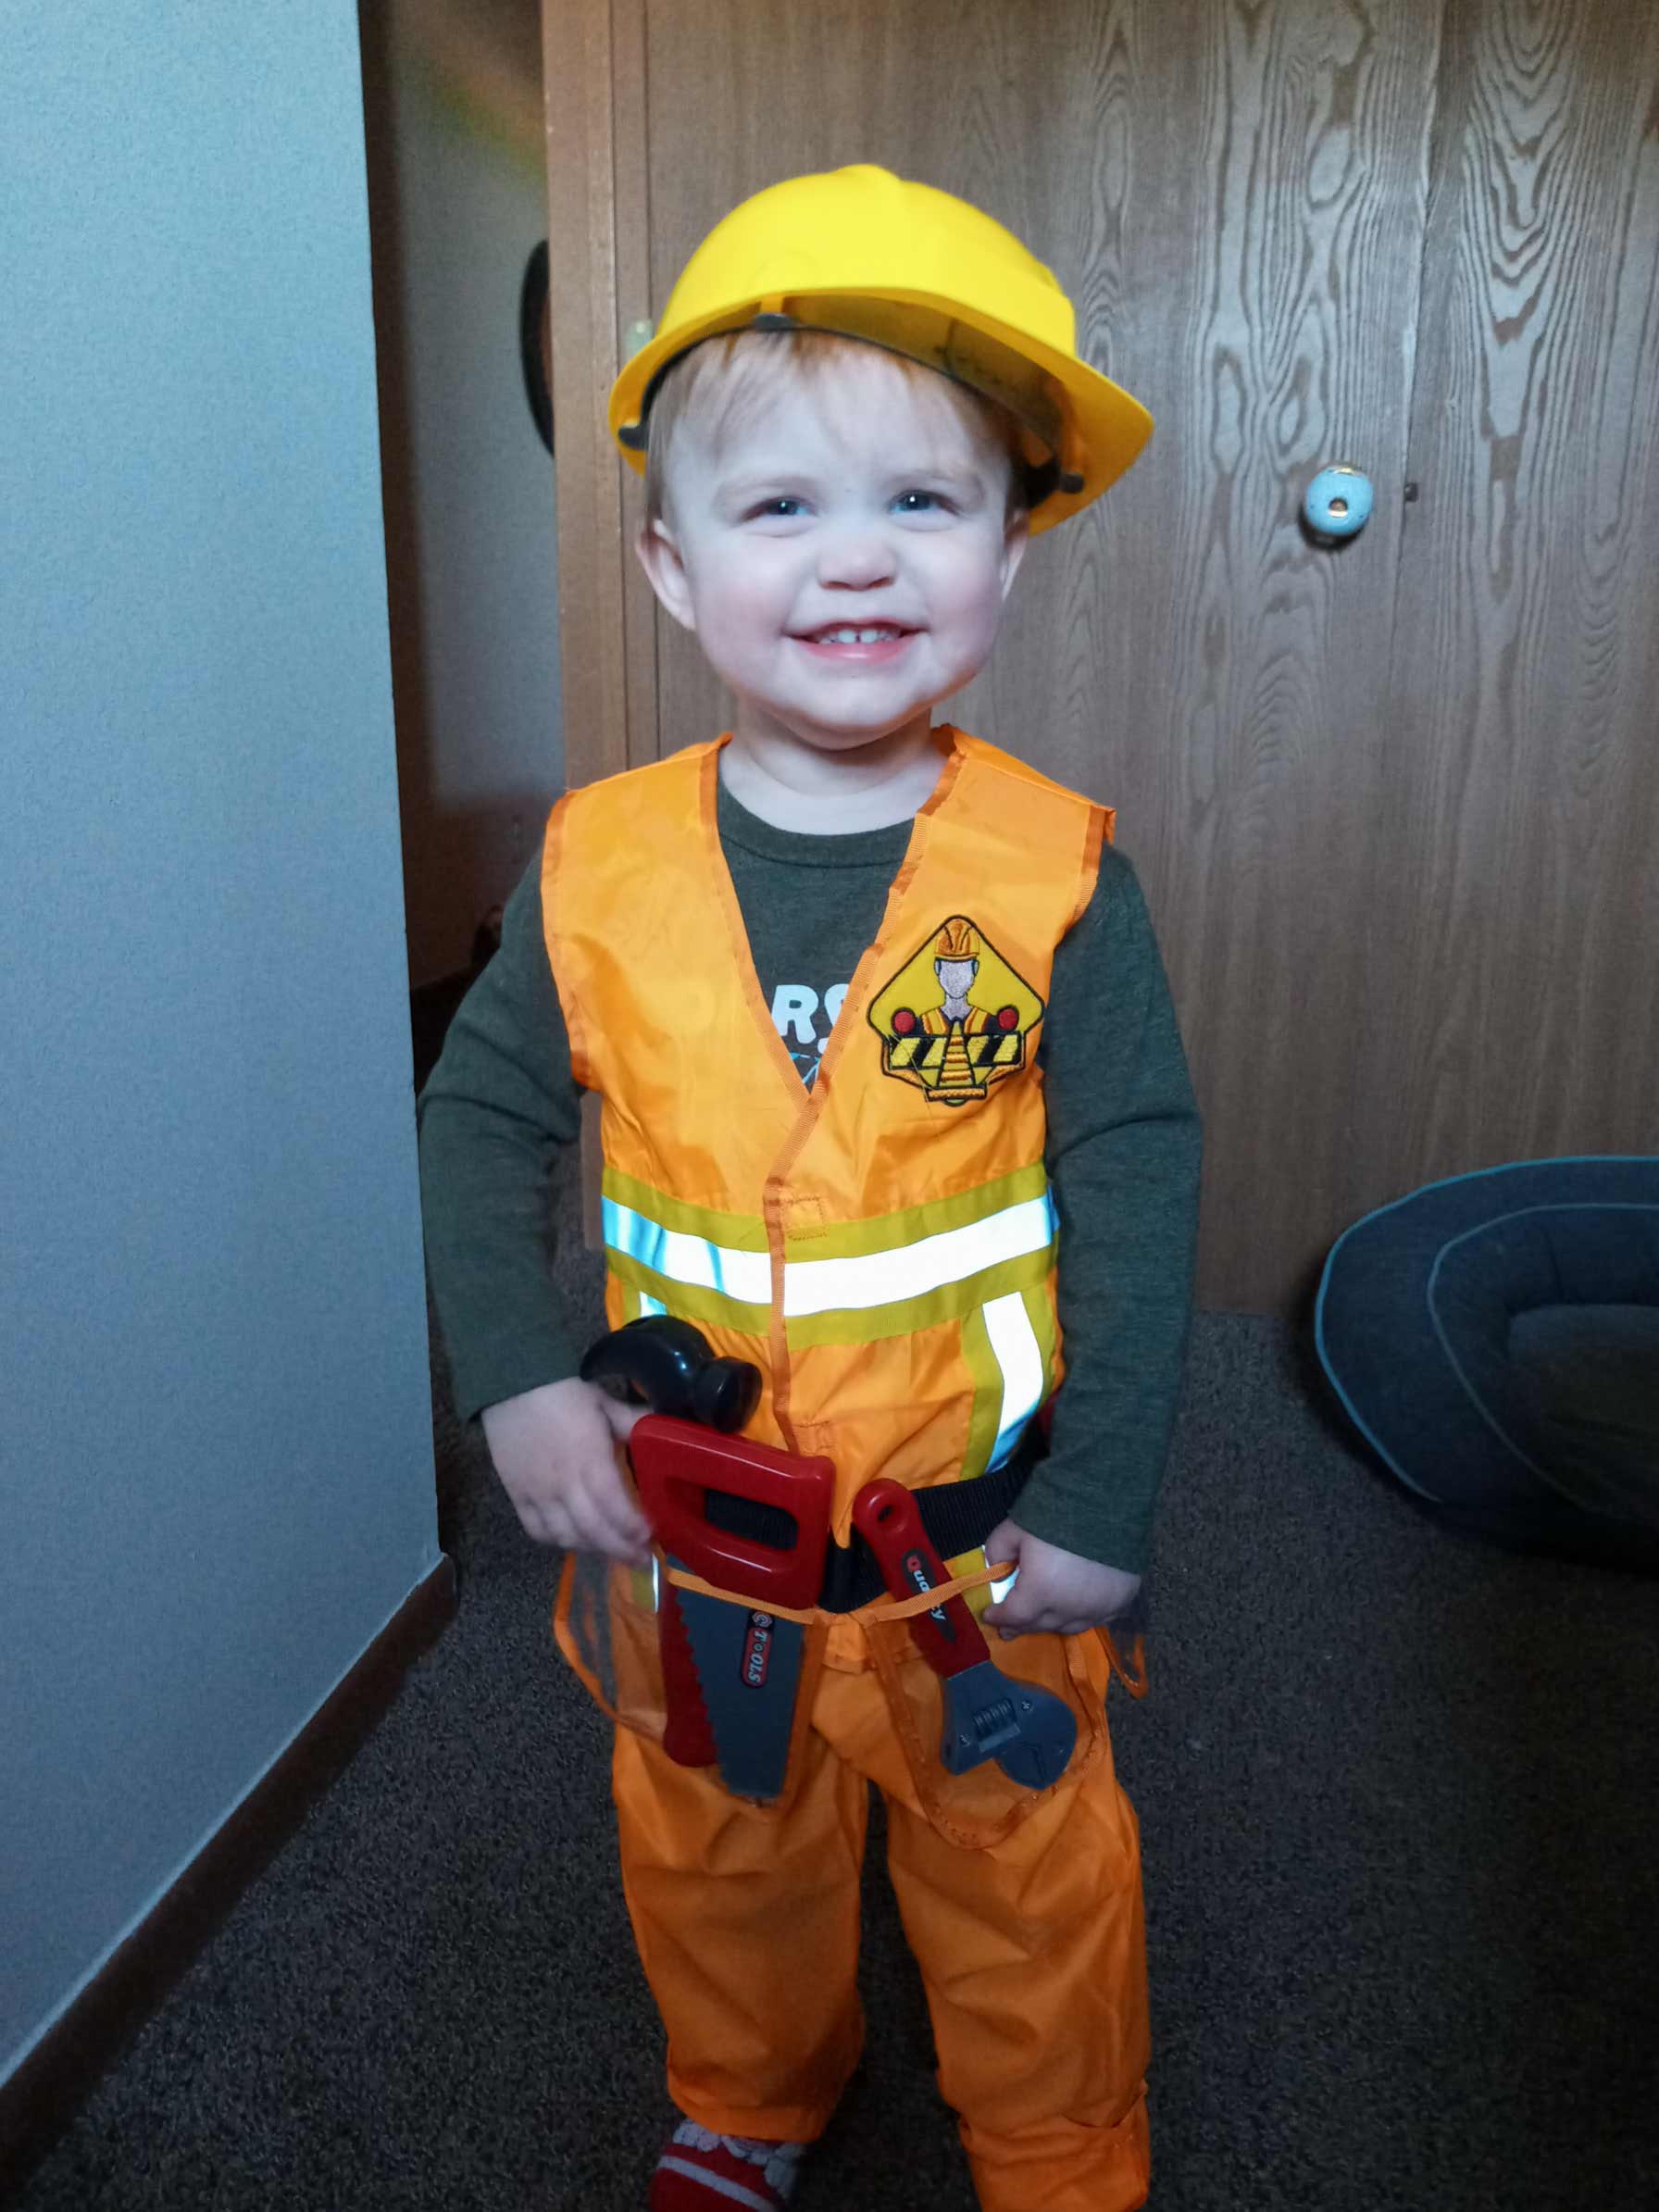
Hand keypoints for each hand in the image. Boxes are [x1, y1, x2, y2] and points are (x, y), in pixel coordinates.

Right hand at [480, 1378, 652, 1561]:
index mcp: (589, 1458)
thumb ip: (633, 1422)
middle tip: (640, 1559)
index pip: (614, 1505)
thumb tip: (664, 1426)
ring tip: (610, 1550)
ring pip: (566, 1536)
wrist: (511, 1385)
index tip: (650, 1536)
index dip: (632, 1528)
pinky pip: (536, 1530)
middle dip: (620, 1549)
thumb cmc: (562, 1392)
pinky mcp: (516, 1495)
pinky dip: (557, 1541)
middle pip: (593, 1530)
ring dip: (592, 1548)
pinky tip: (573, 1540)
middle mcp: (563, 1483)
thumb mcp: (604, 1403)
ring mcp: (537, 1493)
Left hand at [981, 1519, 1140, 1638]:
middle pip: (1040, 1624)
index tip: (989, 1615)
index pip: (1014, 1615)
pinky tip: (1076, 1613)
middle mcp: (1070, 1608)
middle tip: (1009, 1630)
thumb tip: (1000, 1572)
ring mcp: (1099, 1607)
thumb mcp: (1015, 1528)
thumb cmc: (1058, 1514)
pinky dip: (1081, 1617)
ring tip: (1041, 1622)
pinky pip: (1098, 1618)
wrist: (1111, 1502)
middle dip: (1021, 1626)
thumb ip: (998, 1551)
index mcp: (1041, 1592)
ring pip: (1069, 1626)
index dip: (999, 1617)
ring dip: (1051, 1624)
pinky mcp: (1121, 1600)